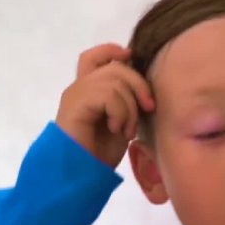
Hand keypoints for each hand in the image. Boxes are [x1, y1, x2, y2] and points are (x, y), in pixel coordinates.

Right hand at [55, 43, 154, 168]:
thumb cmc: (100, 153)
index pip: (94, 56)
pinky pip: (108, 95)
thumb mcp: (121, 121)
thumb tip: (142, 81)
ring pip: (115, 81)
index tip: (131, 57)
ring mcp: (76, 94)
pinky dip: (121, 113)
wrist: (82, 174)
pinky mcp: (76, 104)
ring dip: (130, 108)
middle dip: (139, 85)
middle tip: (148, 108)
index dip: (112, 50)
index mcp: (87, 90)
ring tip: (127, 130)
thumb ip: (125, 99)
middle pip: (115, 65)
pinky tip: (117, 130)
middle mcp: (79, 87)